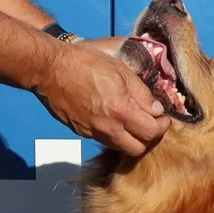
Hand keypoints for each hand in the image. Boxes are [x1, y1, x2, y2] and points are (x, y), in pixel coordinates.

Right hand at [38, 38, 169, 156]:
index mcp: (121, 111)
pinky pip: (104, 139)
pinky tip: (111, 119)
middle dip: (148, 138)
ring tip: (131, 122)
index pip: (152, 132)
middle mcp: (108, 127)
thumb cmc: (84, 63)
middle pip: (138, 148)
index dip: (162, 125)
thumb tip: (155, 109)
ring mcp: (93, 132)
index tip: (163, 117)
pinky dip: (114, 134)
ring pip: (120, 147)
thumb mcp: (120, 70)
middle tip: (150, 123)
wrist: (50, 70)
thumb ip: (141, 93)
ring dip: (130, 138)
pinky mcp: (81, 131)